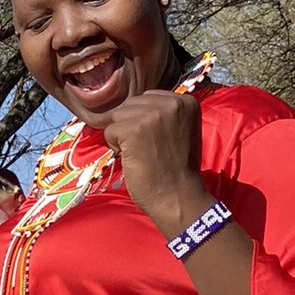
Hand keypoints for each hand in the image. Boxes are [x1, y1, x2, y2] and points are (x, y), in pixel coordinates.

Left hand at [102, 90, 204, 226]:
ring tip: (140, 153)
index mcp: (185, 101)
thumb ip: (162, 114)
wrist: (178, 196)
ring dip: (121, 136)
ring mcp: (152, 114)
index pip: (147, 98)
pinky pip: (109, 130)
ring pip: (117, 115)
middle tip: (146, 149)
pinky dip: (115, 147)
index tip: (156, 141)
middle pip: (130, 104)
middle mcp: (172, 103)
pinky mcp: (134, 129)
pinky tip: (133, 158)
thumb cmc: (176, 168)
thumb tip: (130, 107)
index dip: (142, 120)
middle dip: (130, 126)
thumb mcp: (179, 130)